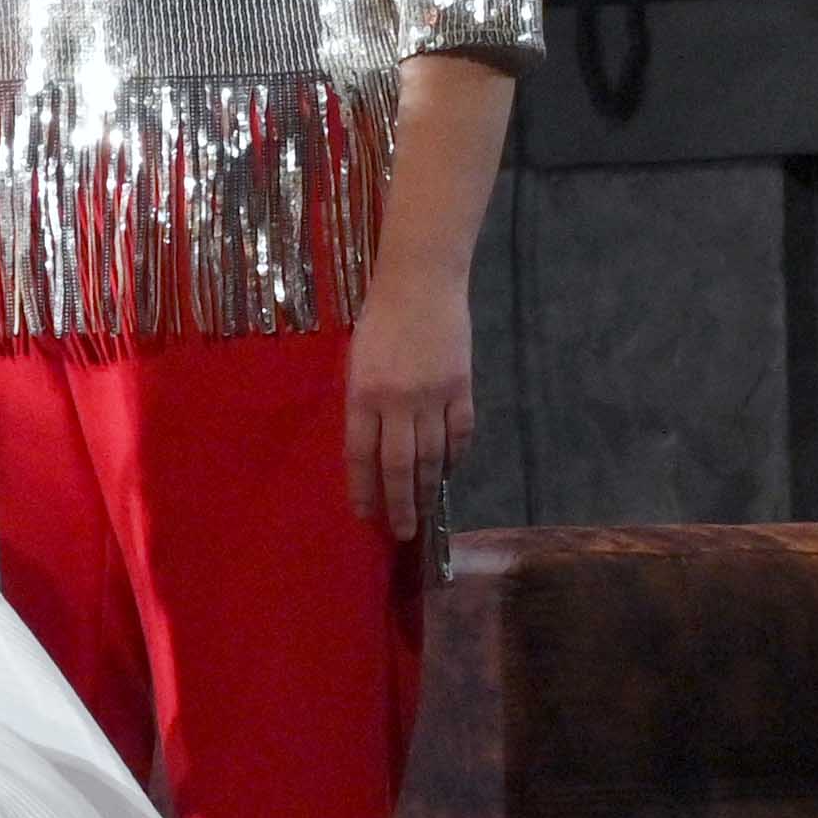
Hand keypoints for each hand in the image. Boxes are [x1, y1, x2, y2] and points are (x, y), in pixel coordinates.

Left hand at [345, 271, 474, 540]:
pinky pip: (459, 434)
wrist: (420, 284)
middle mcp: (397, 402)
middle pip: (398, 466)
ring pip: (431, 457)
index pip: (360, 455)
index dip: (363, 489)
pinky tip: (447, 473)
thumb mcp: (356, 361)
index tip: (364, 516)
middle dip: (400, 504)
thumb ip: (363, 403)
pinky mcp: (461, 389)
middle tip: (402, 532)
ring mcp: (433, 397)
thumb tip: (370, 447)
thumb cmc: (379, 320)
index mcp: (362, 394)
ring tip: (425, 515)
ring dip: (428, 490)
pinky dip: (454, 458)